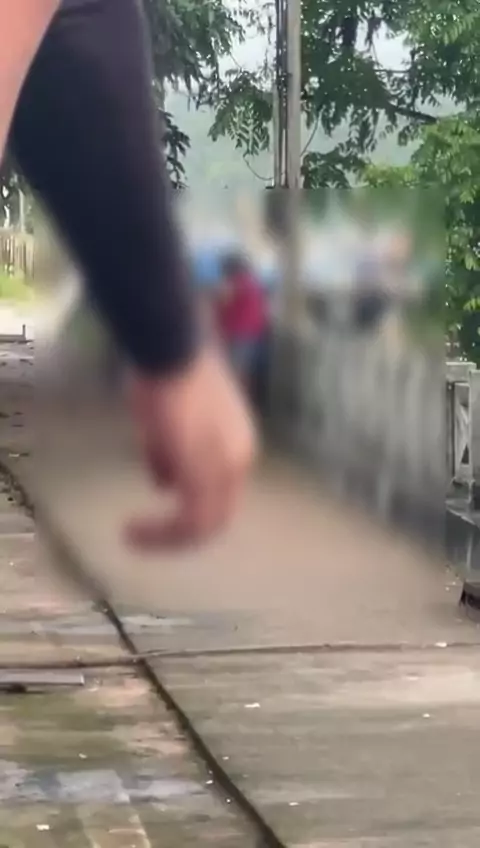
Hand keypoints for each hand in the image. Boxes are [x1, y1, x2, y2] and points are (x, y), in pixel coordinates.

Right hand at [126, 346, 257, 548]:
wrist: (170, 349)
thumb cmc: (167, 373)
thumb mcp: (168, 422)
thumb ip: (169, 455)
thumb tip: (163, 483)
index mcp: (238, 444)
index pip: (221, 492)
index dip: (190, 510)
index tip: (157, 516)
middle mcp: (241, 459)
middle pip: (217, 515)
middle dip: (180, 532)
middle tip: (144, 536)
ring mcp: (226, 468)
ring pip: (203, 524)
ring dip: (167, 537)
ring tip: (133, 536)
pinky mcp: (205, 475)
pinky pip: (189, 522)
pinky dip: (162, 534)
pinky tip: (133, 532)